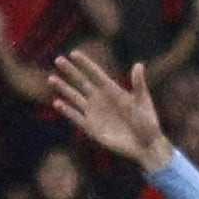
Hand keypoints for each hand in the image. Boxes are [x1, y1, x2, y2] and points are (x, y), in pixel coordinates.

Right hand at [49, 51, 173, 174]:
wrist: (145, 145)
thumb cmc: (148, 122)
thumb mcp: (143, 101)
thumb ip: (138, 84)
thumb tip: (138, 65)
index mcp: (113, 90)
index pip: (95, 74)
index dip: (85, 64)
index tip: (73, 53)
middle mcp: (101, 100)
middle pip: (82, 82)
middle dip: (70, 71)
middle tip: (58, 60)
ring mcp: (94, 114)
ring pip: (75, 97)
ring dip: (63, 88)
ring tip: (51, 78)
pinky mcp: (91, 128)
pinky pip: (76, 117)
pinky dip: (67, 110)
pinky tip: (57, 102)